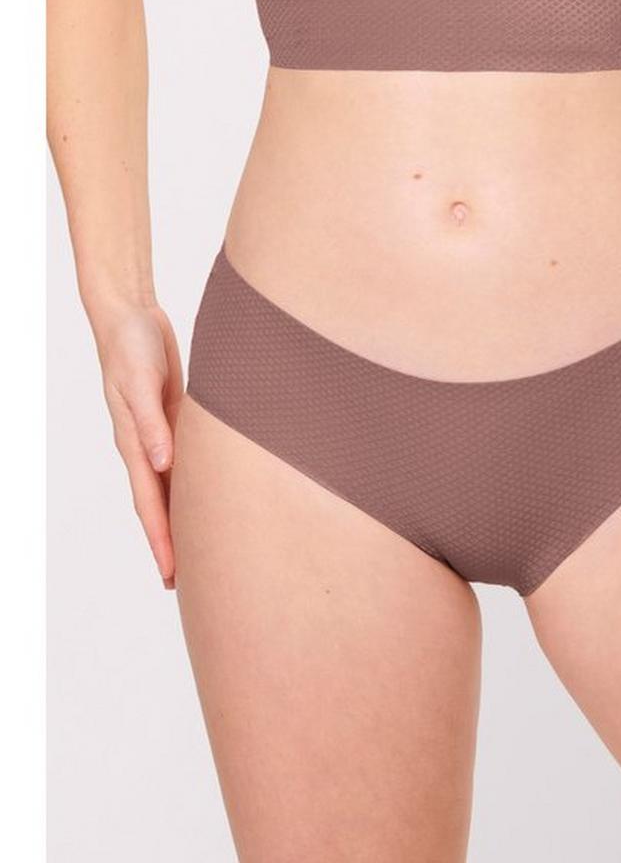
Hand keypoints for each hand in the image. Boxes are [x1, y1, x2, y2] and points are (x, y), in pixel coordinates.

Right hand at [93, 302, 183, 587]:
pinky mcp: (176, 422)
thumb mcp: (140, 383)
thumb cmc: (130, 347)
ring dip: (184, 520)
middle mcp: (148, 448)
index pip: (149, 504)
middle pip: (162, 506)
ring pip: (175, 488)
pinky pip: (186, 463)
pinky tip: (208, 500)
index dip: (161, 541)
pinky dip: (194, 487)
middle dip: (173, 544)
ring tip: (200, 551)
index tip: (172, 575)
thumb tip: (161, 464)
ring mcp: (162, 436)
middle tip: (189, 583)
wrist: (131, 318)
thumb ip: (152, 423)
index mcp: (135, 443)